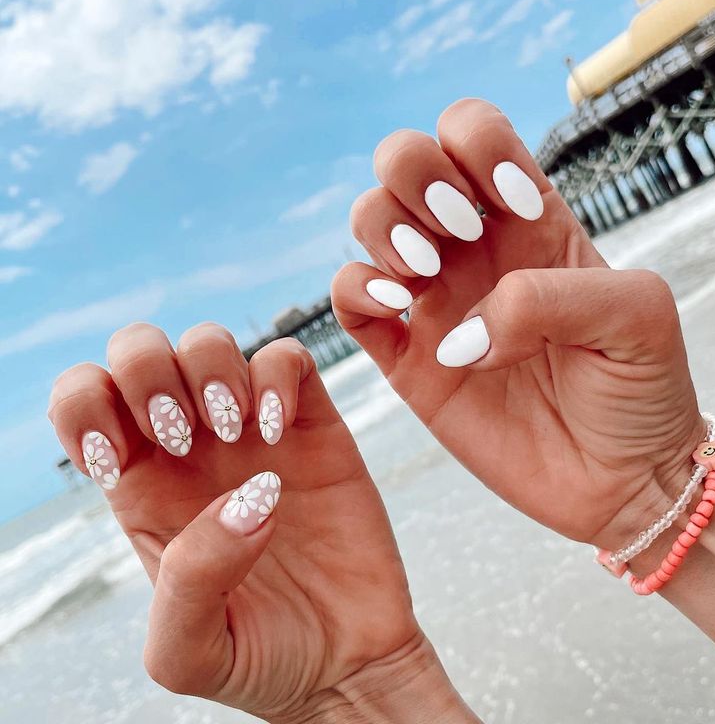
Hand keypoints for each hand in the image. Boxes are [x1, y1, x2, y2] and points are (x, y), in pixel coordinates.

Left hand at [48, 325, 476, 722]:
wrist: (344, 661)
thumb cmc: (260, 658)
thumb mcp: (188, 652)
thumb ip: (189, 580)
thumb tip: (245, 497)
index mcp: (140, 486)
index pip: (84, 401)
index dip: (83, 407)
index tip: (115, 460)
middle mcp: (191, 446)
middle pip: (139, 350)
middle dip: (145, 373)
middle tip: (177, 432)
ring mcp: (253, 429)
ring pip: (209, 341)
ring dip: (209, 369)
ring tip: (234, 432)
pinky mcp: (312, 423)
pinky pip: (287, 358)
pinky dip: (276, 375)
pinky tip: (278, 428)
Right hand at [331, 98, 704, 552]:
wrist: (619, 477)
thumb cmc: (638, 390)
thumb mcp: (634, 316)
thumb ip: (549, 295)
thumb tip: (462, 329)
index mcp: (529, 219)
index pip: (473, 132)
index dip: (477, 145)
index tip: (512, 208)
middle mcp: (471, 250)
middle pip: (406, 161)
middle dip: (416, 178)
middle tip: (455, 235)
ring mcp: (433, 301)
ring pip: (368, 220)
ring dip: (383, 229)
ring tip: (425, 276)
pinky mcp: (406, 357)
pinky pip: (351, 301)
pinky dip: (357, 289)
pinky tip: (399, 307)